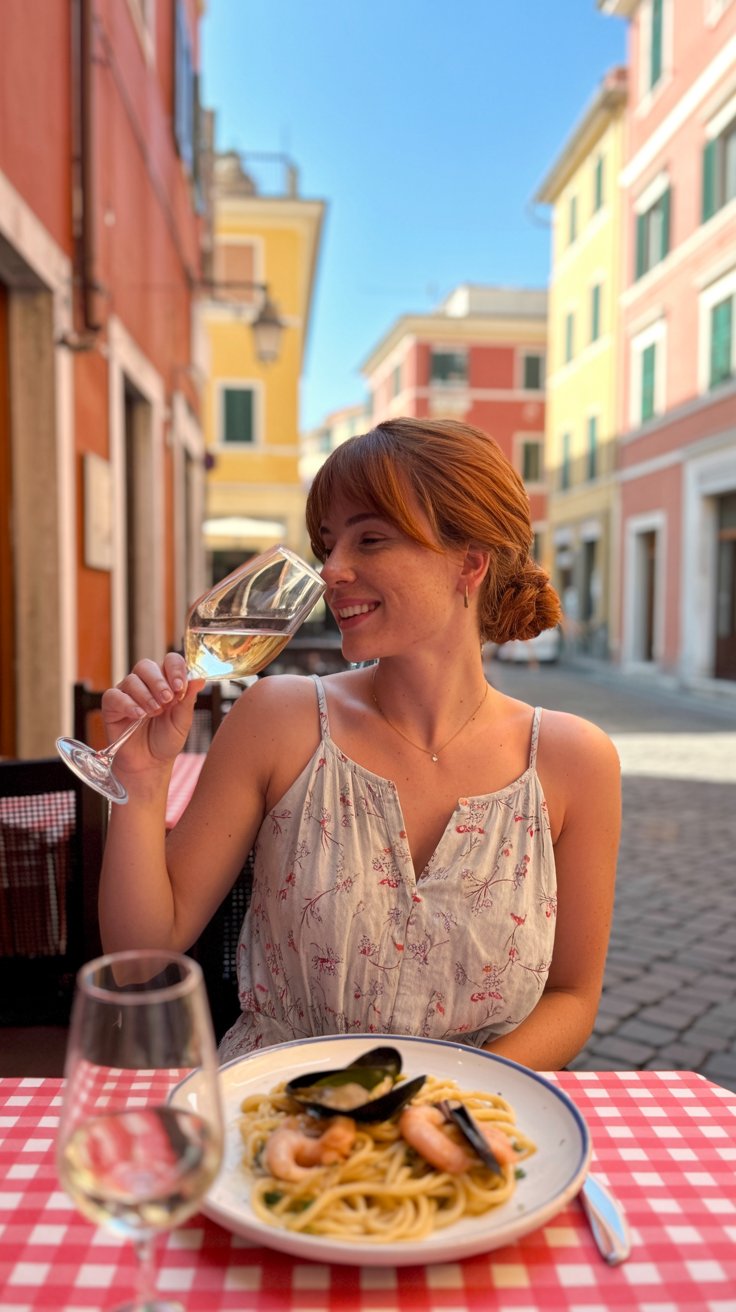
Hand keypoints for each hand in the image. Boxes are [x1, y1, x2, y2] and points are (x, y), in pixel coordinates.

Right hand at [101, 655, 204, 770]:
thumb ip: (188, 699)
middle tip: (167, 699)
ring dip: (146, 695)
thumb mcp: (182, 721)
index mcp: (166, 682)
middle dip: (159, 681)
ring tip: (154, 712)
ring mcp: (127, 693)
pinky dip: (128, 704)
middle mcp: (145, 684)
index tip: (180, 686)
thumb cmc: (166, 740)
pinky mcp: (112, 706)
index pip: (169, 661)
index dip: (175, 669)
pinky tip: (138, 715)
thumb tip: (200, 678)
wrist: (150, 763)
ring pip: (132, 680)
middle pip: (146, 666)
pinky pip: (115, 696)